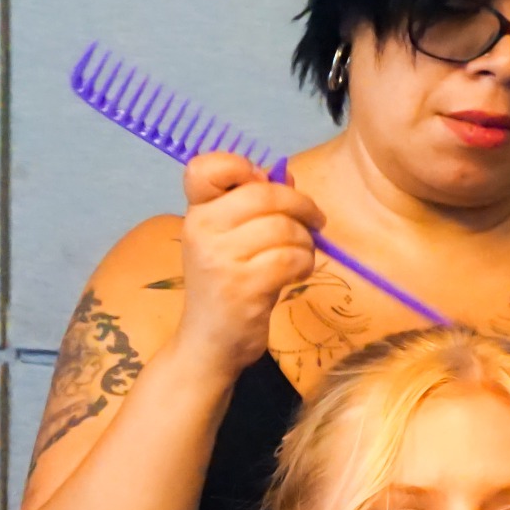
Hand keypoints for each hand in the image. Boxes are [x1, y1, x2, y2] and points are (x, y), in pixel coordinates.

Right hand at [169, 150, 322, 378]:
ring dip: (305, 241)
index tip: (262, 184)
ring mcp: (220, 259)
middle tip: (314, 221)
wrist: (208, 343)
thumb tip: (286, 176)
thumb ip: (252, 204)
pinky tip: (296, 274)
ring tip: (299, 255)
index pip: (204, 167)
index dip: (239, 166)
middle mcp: (201, 230)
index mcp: (195, 213)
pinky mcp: (244, 287)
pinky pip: (292, 258)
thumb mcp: (227, 240)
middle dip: (300, 205)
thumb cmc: (223, 286)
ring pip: (284, 227)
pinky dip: (304, 263)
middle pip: (263, 193)